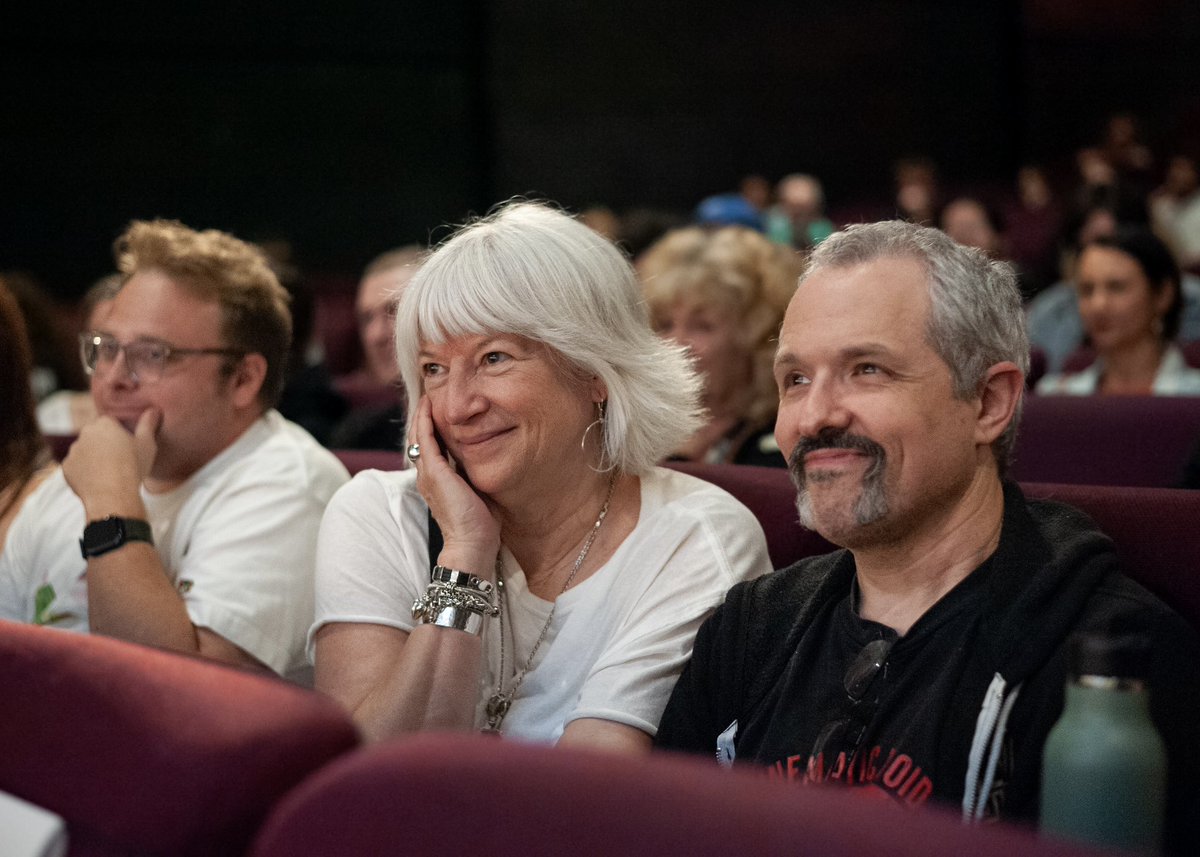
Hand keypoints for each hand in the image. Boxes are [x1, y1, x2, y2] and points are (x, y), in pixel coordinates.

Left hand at [62, 409, 159, 517]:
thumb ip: (148, 424)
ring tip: (109, 472)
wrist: (112, 496)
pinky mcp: (66, 468)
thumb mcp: (147, 444)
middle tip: (120, 458)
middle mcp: (85, 433)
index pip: (111, 422)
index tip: (128, 444)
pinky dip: (84, 471)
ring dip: (93, 457)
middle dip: (104, 443)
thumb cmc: (132, 467)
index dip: (119, 433)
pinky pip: (77, 466)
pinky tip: (98, 480)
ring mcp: (73, 451)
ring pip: (85, 451)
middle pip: (96, 435)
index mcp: (104, 424)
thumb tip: (153, 410)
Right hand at [410, 396, 499, 575]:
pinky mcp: (434, 472)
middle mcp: (427, 475)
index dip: (433, 426)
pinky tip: (429, 404)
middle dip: (424, 415)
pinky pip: (425, 439)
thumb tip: (491, 458)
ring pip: (419, 434)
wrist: (472, 546)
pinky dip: (425, 420)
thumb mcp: (478, 491)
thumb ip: (477, 475)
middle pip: (420, 437)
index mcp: (437, 480)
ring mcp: (428, 473)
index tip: (441, 408)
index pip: (430, 446)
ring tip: (428, 392)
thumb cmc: (480, 525)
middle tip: (431, 392)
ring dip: (422, 413)